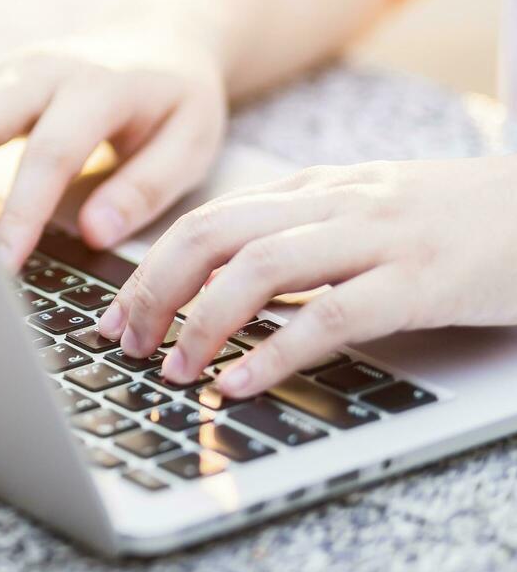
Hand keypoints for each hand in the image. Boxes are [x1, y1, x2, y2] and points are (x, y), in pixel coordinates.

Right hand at [0, 22, 227, 268]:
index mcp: (99, 87)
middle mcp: (43, 70)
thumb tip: (94, 233)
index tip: (2, 264)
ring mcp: (8, 70)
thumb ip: (145, 189)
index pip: (48, 154)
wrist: (162, 33)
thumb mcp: (190, 143)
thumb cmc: (177, 98)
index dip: (21, 213)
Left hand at [98, 156, 516, 397]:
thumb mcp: (365, 214)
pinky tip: (240, 382)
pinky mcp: (422, 280)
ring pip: (258, 268)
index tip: (111, 316)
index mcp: (314, 189)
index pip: (205, 220)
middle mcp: (334, 204)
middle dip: (152, 291)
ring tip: (172, 368)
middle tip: (125, 343)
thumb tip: (220, 283)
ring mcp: (378, 238)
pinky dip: (275, 352)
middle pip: (212, 235)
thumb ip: (299, 237)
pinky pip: (331, 315)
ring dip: (200, 322)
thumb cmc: (459, 221)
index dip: (147, 269)